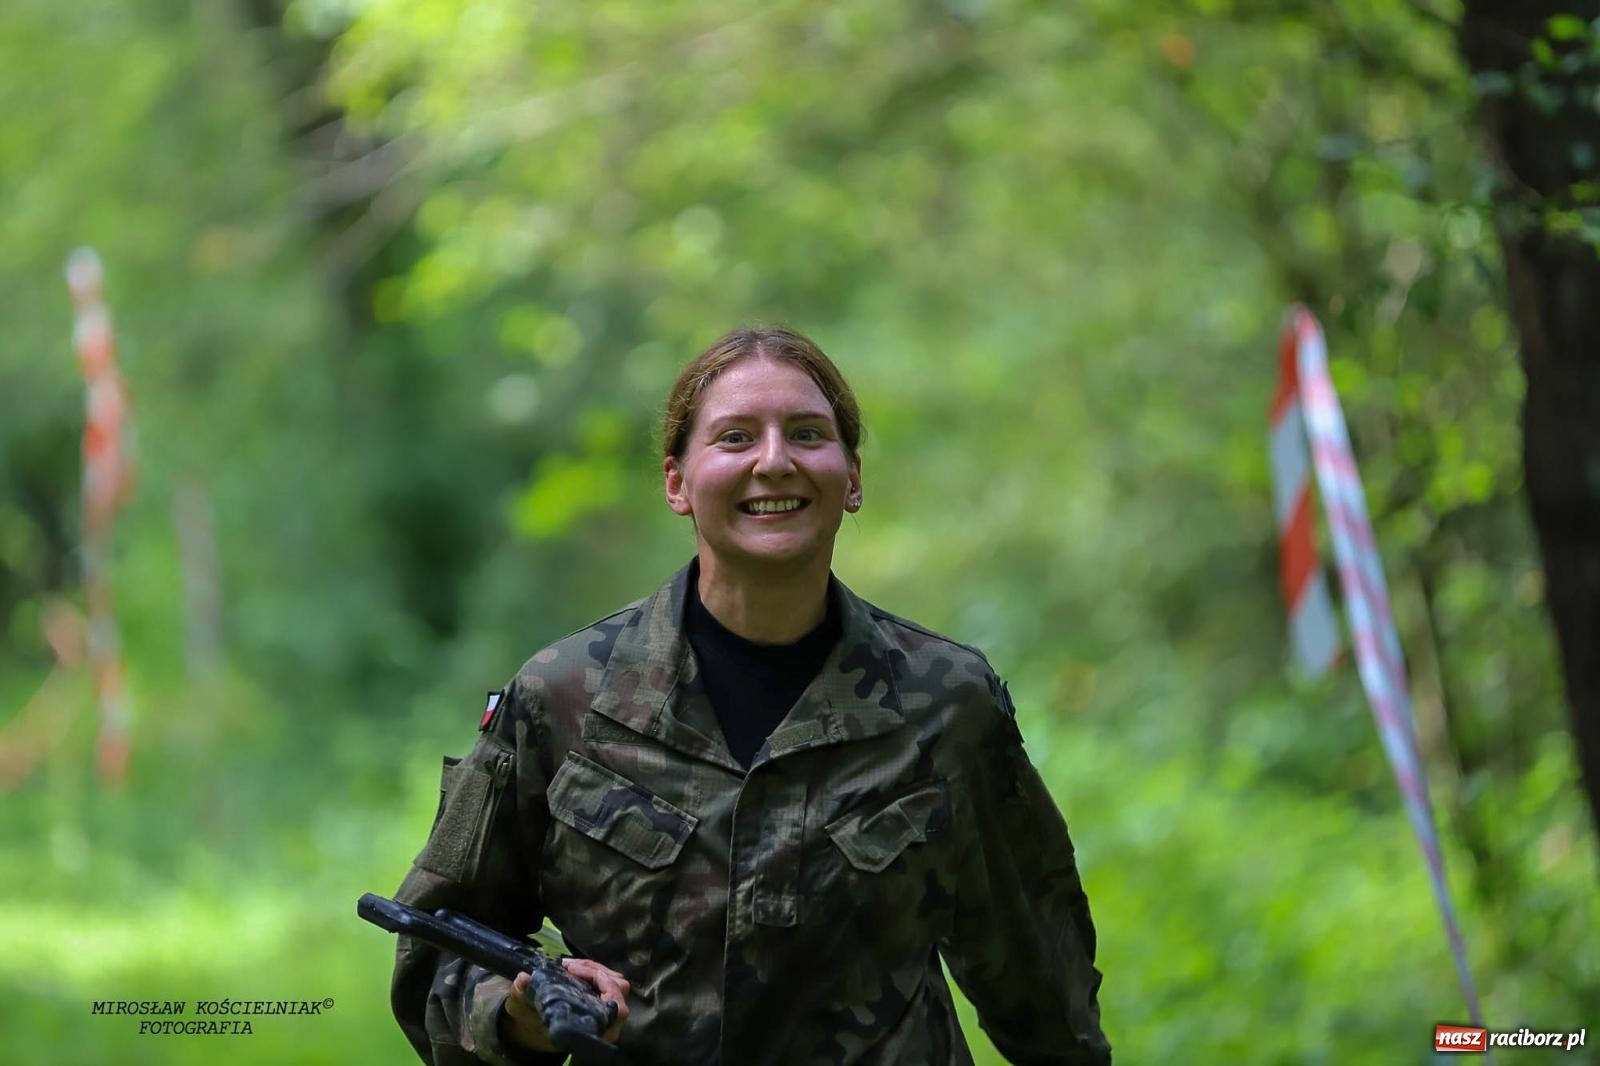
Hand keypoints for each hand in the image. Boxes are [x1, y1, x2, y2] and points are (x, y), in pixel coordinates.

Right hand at [502, 957, 631, 1052]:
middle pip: (619, 989)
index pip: (617, 1009)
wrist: (532, 1030)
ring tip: (569, 965)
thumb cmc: (530, 1023)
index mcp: (595, 1031)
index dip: (607, 988)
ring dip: (594, 968)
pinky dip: (592, 970)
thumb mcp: (521, 1010)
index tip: (579, 974)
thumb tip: (523, 978)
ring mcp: (606, 1009)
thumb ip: (522, 994)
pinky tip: (573, 966)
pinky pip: (607, 980)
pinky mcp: (602, 998)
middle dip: (596, 971)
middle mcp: (607, 1022)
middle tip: (570, 966)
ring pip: (615, 981)